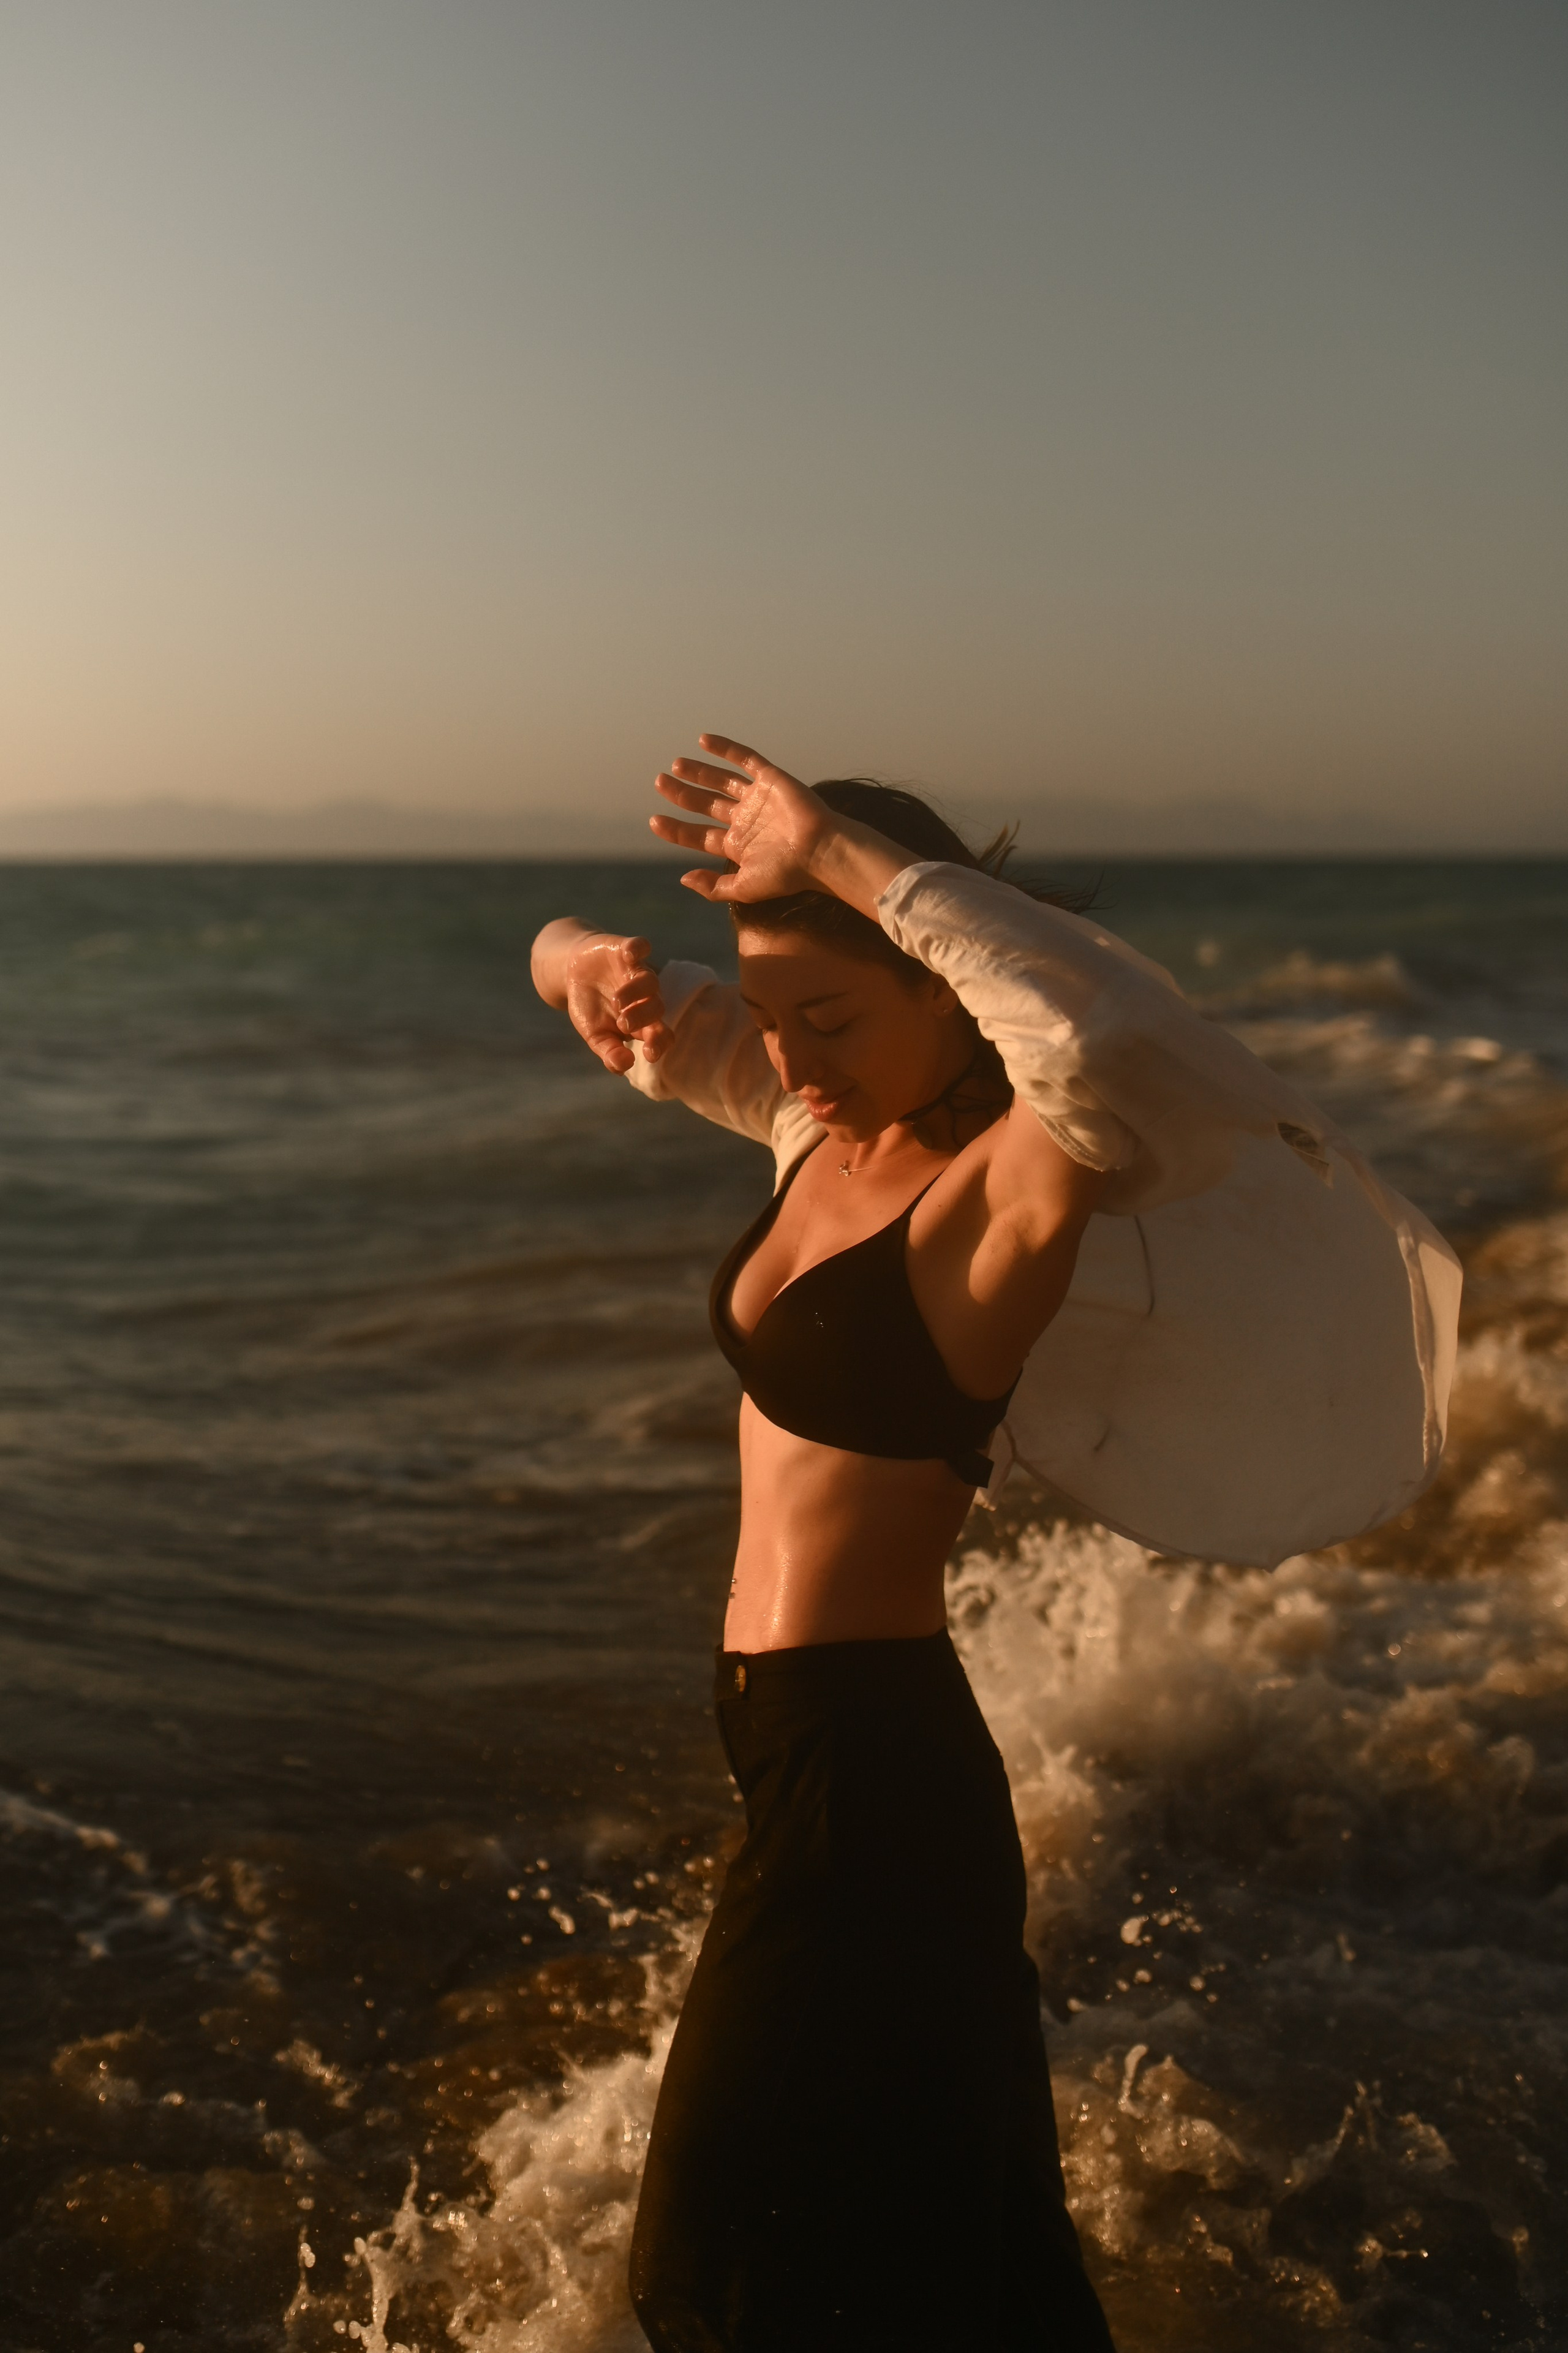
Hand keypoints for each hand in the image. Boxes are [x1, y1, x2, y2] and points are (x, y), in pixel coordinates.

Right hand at [532, 921, 670, 1071]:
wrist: (573, 973)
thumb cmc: (590, 1009)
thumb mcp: (595, 1035)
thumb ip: (609, 1053)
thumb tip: (624, 1067)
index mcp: (643, 1022)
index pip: (662, 1035)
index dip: (660, 1043)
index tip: (649, 1053)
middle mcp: (646, 997)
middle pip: (658, 1008)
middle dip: (644, 1017)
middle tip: (624, 1022)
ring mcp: (637, 972)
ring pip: (650, 981)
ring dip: (636, 992)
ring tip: (617, 1001)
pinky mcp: (626, 950)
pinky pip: (640, 946)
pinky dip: (637, 949)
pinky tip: (628, 956)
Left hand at [649, 735, 830, 901]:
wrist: (820, 851)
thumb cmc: (786, 874)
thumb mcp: (744, 888)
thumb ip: (713, 887)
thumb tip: (683, 878)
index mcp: (737, 846)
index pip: (698, 835)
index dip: (676, 829)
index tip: (654, 821)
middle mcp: (744, 820)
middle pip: (705, 804)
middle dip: (682, 794)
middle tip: (659, 782)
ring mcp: (757, 799)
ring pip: (721, 781)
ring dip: (699, 772)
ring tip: (675, 765)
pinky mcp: (771, 779)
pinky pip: (745, 759)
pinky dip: (725, 748)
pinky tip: (703, 740)